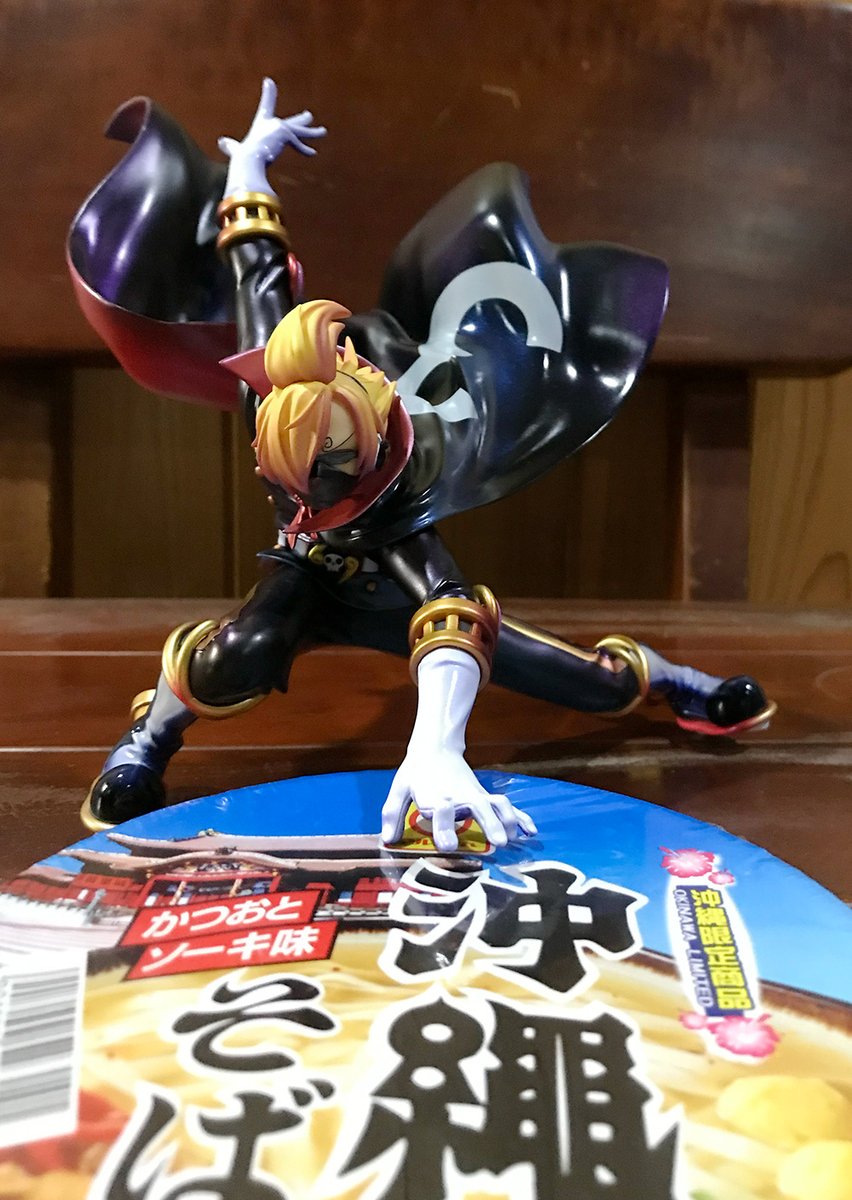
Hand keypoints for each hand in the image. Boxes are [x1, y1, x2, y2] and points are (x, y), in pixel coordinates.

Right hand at [219, 78, 325, 193]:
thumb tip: (221, 142)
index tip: (269, 81)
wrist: (249, 158)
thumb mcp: (237, 150)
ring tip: (323, 132)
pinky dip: (304, 150)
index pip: (266, 106)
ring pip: (301, 132)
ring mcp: (281, 128)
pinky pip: (298, 144)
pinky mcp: (287, 134)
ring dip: (313, 133)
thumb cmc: (242, 156)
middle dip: (301, 120)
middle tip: (309, 116)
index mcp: (262, 123)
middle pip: (291, 122)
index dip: (268, 93)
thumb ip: (231, 147)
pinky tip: (313, 153)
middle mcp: (273, 123)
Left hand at [381, 749, 536, 852]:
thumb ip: (392, 813)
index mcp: (437, 796)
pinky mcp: (484, 795)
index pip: (441, 810)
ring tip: (515, 839)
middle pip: (478, 807)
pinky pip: (505, 805)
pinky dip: (520, 817)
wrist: (435, 748)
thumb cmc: (416, 772)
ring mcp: (475, 795)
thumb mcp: (399, 788)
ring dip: (508, 820)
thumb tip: (389, 840)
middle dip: (489, 823)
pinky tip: (531, 831)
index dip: (444, 827)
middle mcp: (459, 796)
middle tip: (498, 842)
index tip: (448, 846)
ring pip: (497, 804)